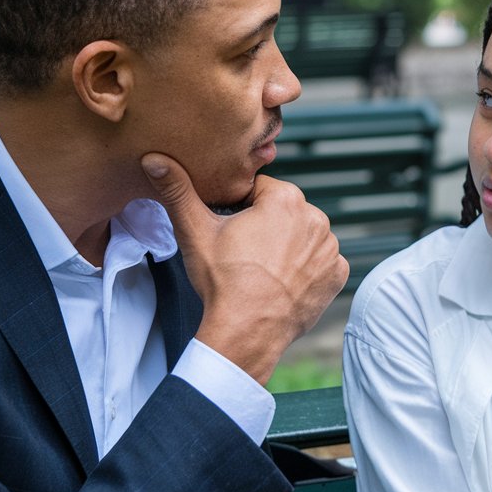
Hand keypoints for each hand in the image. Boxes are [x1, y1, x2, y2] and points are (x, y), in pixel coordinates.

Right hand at [141, 153, 347, 383]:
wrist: (247, 331)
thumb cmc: (223, 280)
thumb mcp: (195, 230)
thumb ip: (177, 190)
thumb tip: (154, 159)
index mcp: (286, 198)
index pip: (259, 190)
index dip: (241, 208)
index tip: (231, 231)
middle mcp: (316, 218)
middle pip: (284, 212)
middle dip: (266, 226)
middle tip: (245, 253)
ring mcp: (330, 248)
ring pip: (303, 236)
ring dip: (288, 246)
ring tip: (264, 269)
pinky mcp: (337, 275)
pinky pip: (320, 263)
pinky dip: (306, 270)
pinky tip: (285, 282)